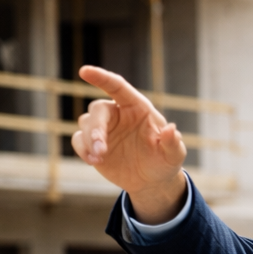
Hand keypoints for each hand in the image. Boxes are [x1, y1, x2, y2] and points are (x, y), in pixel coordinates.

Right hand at [71, 65, 187, 221]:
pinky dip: (83, 150)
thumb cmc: (165, 162)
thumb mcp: (174, 155)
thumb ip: (172, 142)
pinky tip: (94, 161)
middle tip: (101, 147)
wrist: (151, 182)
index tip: (85, 71)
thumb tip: (172, 130)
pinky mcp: (92, 144)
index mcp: (137, 108)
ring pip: (86, 123)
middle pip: (98, 109)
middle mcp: (118, 114)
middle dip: (96, 127)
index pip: (118, 87)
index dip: (102, 77)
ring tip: (100, 157)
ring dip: (89, 140)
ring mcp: (103, 128)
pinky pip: (78, 140)